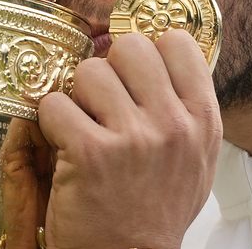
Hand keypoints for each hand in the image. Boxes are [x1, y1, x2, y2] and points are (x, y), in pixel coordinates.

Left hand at [35, 30, 221, 248]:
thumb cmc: (155, 207)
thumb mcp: (192, 157)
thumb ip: (181, 106)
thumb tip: (159, 53)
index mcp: (202, 119)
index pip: (176, 43)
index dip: (147, 51)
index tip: (132, 73)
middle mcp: (173, 124)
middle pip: (128, 47)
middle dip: (107, 69)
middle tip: (102, 101)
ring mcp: (133, 137)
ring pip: (87, 71)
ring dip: (77, 97)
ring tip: (83, 127)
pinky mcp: (91, 151)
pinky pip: (54, 103)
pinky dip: (49, 122)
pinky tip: (63, 145)